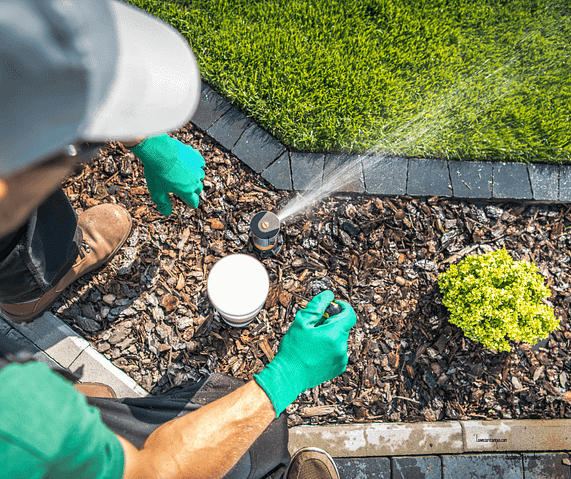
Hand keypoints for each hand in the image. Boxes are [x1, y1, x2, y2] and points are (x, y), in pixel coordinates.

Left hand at [129, 133, 204, 215]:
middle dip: (192, 192)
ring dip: (195, 178)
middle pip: (198, 190)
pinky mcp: (196, 157)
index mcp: (187, 191)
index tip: (188, 205)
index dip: (190, 204)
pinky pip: (200, 164)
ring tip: (185, 176)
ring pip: (200, 177)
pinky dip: (196, 166)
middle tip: (184, 190)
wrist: (158, 151)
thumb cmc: (155, 172)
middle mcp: (195, 181)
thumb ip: (163, 204)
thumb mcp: (156, 192)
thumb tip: (167, 214)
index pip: (194, 202)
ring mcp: (197, 169)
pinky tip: (189, 165)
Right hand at [254, 290, 355, 415]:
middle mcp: (342, 347)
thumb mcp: (301, 322)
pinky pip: (338, 351)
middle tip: (313, 326)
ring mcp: (341, 359)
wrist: (288, 377)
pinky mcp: (339, 368)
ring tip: (312, 342)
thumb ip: (318, 305)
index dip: (342, 307)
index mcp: (334, 334)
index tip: (332, 306)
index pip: (349, 314)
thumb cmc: (293, 350)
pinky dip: (330, 348)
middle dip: (331, 322)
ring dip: (330, 336)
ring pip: (339, 339)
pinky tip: (316, 352)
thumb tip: (329, 295)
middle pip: (342, 326)